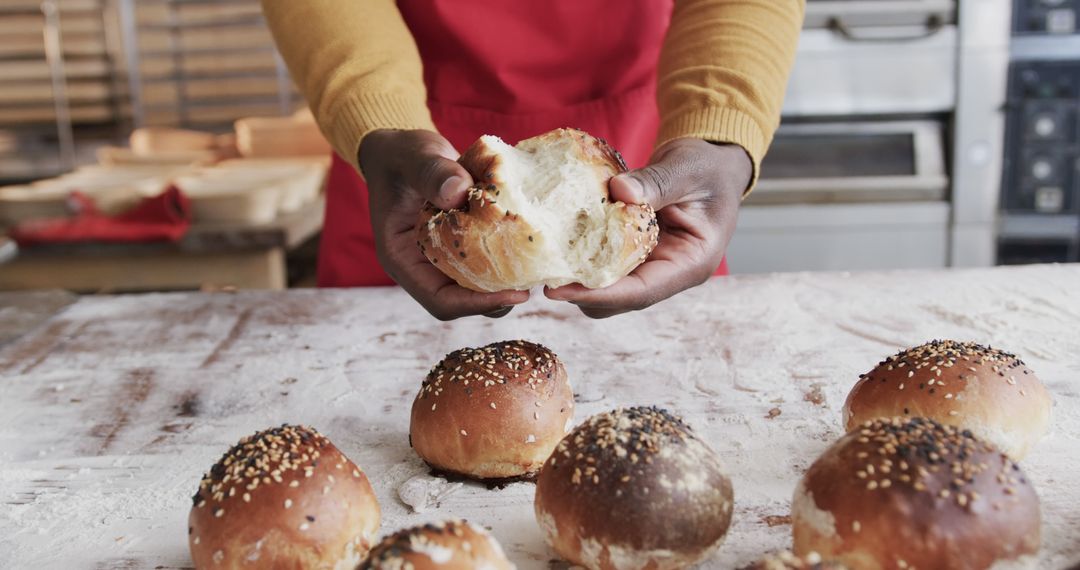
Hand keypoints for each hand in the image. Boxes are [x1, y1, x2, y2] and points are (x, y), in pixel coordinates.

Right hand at [359, 129, 528, 319]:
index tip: (512, 294)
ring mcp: (442, 258)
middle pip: (463, 301)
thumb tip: (459, 192)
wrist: (403, 151)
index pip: (440, 300)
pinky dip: (506, 257)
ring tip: (535, 267)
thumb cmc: (400, 154)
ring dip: (506, 282)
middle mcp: (423, 266)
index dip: (476, 305)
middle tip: (533, 283)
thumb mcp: (412, 157)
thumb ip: (432, 172)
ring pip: (477, 286)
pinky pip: (484, 262)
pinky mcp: (461, 245)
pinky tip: (529, 244)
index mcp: (402, 258)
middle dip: (498, 298)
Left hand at [546, 138, 749, 318]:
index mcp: (692, 263)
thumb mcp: (687, 168)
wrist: (711, 163)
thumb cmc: (708, 166)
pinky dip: (584, 257)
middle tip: (543, 276)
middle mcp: (670, 273)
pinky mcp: (636, 254)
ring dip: (580, 278)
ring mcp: (652, 266)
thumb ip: (656, 181)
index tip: (558, 292)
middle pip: (620, 299)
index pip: (641, 291)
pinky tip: (560, 243)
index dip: (599, 295)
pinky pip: (606, 264)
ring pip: (610, 288)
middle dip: (582, 293)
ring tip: (546, 262)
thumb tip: (617, 190)